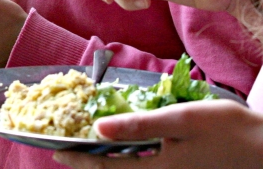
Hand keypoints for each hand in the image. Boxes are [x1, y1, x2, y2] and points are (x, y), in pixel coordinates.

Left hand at [53, 100, 262, 167]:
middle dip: (89, 165)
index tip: (56, 153)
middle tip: (64, 152)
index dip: (79, 161)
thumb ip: (139, 126)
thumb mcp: (180, 120)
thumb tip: (98, 129)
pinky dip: (126, 161)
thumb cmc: (227, 130)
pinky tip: (120, 148)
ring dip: (106, 164)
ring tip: (85, 150)